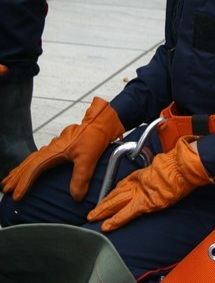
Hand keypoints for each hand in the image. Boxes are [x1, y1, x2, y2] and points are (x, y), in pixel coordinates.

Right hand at [1, 97, 123, 200]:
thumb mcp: (88, 158)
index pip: (34, 168)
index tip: (16, 195)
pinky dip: (31, 163)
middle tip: (5, 188)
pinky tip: (31, 168)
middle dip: (17, 176)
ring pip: (33, 158)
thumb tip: (75, 197)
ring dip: (21, 170)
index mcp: (54, 151)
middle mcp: (52, 148)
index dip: (24, 182)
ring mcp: (56, 146)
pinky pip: (40, 156)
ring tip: (10, 179)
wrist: (102, 121)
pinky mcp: (61, 146)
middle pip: (29, 163)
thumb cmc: (94, 136)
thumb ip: (80, 178)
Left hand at [88, 136, 212, 230]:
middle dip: (104, 203)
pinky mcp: (145, 202)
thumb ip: (156, 169)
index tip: (107, 196)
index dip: (114, 192)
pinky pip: (127, 213)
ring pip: (116, 202)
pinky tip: (106, 226)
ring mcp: (140, 192)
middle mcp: (138, 182)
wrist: (183, 165)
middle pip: (116, 193)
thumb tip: (157, 169)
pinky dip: (116, 220)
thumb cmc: (178, 163)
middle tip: (92, 212)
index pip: (124, 183)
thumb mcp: (164, 163)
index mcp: (143, 173)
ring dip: (104, 211)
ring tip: (93, 218)